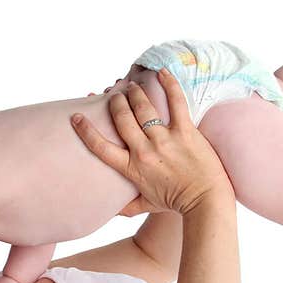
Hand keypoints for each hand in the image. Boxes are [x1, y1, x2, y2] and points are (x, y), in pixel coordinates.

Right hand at [71, 67, 231, 214]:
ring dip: (135, 93)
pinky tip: (161, 72)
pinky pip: (175, 102)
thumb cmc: (177, 203)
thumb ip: (126, 206)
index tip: (76, 117)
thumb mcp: (146, 205)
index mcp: (132, 169)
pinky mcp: (185, 131)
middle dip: (115, 102)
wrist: (206, 201)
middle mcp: (145, 152)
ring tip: (132, 86)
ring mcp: (165, 140)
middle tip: (115, 95)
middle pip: (122, 118)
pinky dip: (168, 84)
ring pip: (143, 107)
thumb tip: (111, 210)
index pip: (101, 147)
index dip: (86, 130)